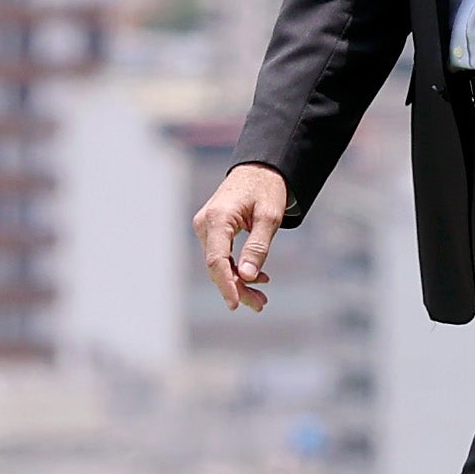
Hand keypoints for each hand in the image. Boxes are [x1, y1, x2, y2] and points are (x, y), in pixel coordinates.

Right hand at [193, 164, 288, 311]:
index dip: (226, 285)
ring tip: (262, 298)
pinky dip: (237, 269)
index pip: (216, 260)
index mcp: (217, 218)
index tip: (236, 304)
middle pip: (217, 266)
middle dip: (238, 288)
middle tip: (261, 305)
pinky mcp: (212, 230)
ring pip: (219, 264)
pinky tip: (258, 278)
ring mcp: (206, 227)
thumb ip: (257, 246)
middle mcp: (205, 224)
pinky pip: (221, 256)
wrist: (259, 168)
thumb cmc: (267, 188)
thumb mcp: (269, 217)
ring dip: (239, 282)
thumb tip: (246, 277)